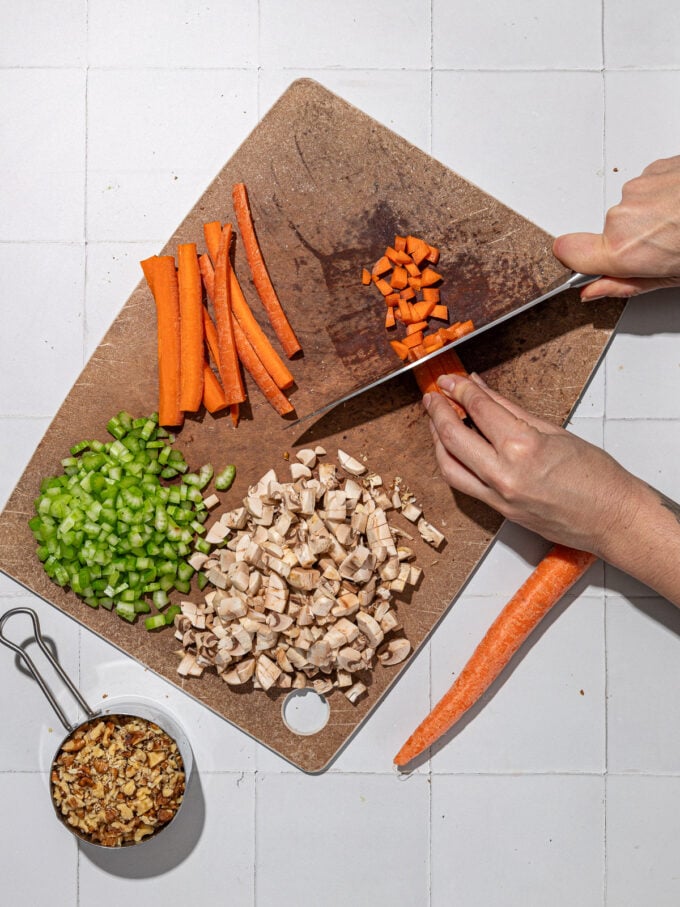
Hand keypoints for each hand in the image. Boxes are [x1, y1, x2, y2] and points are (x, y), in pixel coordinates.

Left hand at [424, 373, 642, 555]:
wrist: (612, 519)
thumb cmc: (596, 477)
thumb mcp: (554, 430)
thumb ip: (509, 409)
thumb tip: (481, 389)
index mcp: (523, 447)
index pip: (478, 408)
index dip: (459, 389)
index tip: (449, 379)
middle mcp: (505, 474)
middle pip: (452, 436)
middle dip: (437, 411)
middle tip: (434, 396)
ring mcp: (498, 496)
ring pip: (448, 465)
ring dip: (436, 440)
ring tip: (437, 421)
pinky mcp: (498, 511)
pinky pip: (462, 484)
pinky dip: (452, 462)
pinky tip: (453, 448)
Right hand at [553, 155, 679, 299]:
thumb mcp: (673, 278)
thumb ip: (626, 285)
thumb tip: (594, 291)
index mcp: (623, 251)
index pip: (569, 253)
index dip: (575, 260)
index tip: (581, 266)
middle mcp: (623, 216)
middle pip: (608, 234)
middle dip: (632, 243)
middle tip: (665, 250)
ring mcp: (639, 188)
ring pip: (631, 211)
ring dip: (652, 219)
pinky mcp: (655, 168)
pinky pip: (647, 190)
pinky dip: (663, 199)